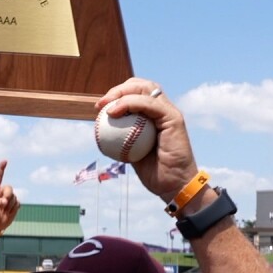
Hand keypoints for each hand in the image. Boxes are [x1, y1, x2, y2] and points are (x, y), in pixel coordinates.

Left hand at [0, 160, 19, 231]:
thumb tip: (5, 201)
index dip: (1, 169)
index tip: (5, 161)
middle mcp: (1, 192)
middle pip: (9, 188)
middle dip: (8, 195)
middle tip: (4, 203)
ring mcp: (8, 198)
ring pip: (14, 197)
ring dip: (9, 205)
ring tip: (3, 211)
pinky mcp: (14, 205)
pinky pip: (18, 203)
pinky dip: (13, 209)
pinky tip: (7, 213)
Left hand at [94, 77, 196, 201]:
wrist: (174, 186)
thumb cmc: (155, 174)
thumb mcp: (132, 153)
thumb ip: (123, 138)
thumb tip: (102, 130)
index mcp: (154, 116)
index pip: (136, 93)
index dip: (117, 94)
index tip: (98, 107)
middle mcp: (163, 110)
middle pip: (141, 86)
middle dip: (118, 89)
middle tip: (100, 104)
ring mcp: (170, 112)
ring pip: (147, 89)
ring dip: (123, 92)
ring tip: (105, 105)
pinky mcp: (173, 118)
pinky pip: (150, 104)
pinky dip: (130, 103)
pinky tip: (114, 112)